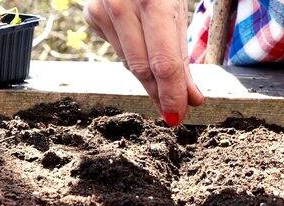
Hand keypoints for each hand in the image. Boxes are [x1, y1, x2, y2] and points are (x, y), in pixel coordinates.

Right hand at [84, 0, 204, 125]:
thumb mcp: (179, 7)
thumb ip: (183, 54)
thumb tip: (192, 99)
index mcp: (153, 1)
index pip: (162, 62)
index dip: (171, 94)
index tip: (178, 116)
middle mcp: (121, 5)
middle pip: (141, 69)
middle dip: (160, 93)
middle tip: (175, 111)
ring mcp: (101, 10)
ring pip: (128, 62)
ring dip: (149, 76)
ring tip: (164, 78)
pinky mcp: (91, 15)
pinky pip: (117, 47)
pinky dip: (133, 52)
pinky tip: (141, 40)